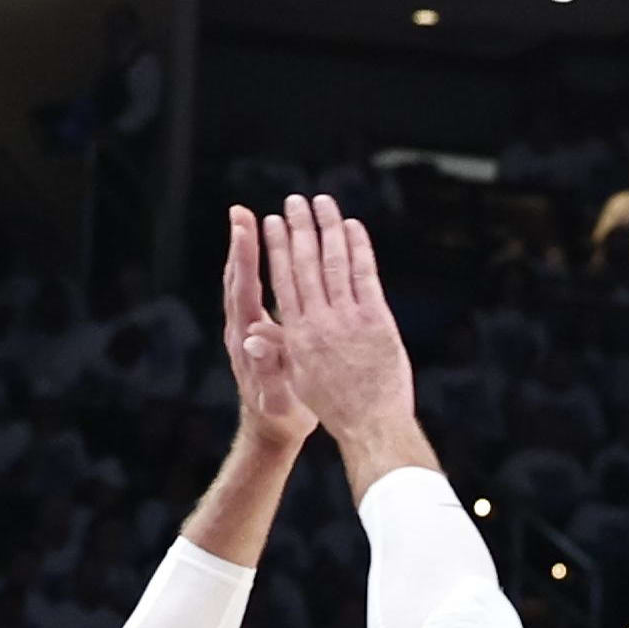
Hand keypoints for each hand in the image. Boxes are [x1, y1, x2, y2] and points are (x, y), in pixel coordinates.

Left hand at [222, 205, 314, 454]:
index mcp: (248, 341)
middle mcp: (240, 331)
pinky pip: (250, 294)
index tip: (245, 226)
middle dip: (239, 244)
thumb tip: (254, 339)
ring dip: (243, 252)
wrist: (271, 432)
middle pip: (236, 279)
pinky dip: (252, 269)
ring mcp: (243, 332)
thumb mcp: (281, 398)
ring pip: (240, 284)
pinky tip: (262, 255)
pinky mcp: (251, 334)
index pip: (244, 290)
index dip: (244, 257)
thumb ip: (270, 369)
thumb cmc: (282, 418)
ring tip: (248, 221)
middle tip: (240, 211)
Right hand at [253, 193, 415, 442]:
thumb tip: (252, 332)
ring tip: (321, 202)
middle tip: (292, 201)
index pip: (282, 280)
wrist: (370, 425)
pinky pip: (365, 275)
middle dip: (298, 228)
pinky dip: (358, 248)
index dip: (275, 248)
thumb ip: (280, 347)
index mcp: (296, 333)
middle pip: (305, 264)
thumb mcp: (297, 377)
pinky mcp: (376, 321)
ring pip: (333, 263)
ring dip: (327, 228)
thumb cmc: (334, 405)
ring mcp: (348, 319)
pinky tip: (353, 226)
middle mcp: (319, 321)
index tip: (269, 222)